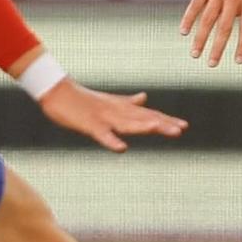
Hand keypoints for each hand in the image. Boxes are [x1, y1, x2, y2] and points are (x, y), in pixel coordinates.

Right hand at [38, 79, 186, 151]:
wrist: (57, 92)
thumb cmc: (82, 99)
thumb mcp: (109, 102)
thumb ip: (128, 102)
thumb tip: (144, 97)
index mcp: (121, 108)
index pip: (147, 115)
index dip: (165, 120)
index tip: (184, 126)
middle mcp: (117, 112)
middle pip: (142, 118)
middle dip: (161, 124)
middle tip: (181, 129)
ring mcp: (104, 118)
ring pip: (126, 124)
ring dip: (142, 127)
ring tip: (157, 129)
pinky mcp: (89, 124)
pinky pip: (102, 135)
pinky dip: (112, 141)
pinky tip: (122, 149)